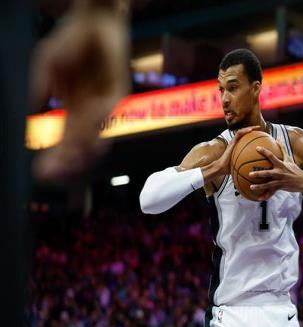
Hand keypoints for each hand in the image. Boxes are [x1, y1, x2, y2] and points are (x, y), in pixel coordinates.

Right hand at [31, 7, 128, 182]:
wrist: (94, 21)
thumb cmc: (71, 42)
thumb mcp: (47, 65)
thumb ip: (43, 88)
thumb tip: (33, 112)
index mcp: (74, 111)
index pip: (64, 141)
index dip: (55, 158)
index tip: (42, 174)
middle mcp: (91, 112)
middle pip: (79, 143)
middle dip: (66, 161)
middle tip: (52, 177)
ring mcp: (105, 103)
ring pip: (96, 133)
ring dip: (84, 151)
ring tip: (71, 165)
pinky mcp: (119, 91)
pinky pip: (109, 111)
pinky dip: (99, 124)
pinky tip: (92, 142)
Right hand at [210, 126, 259, 177]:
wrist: (222, 167)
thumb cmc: (230, 168)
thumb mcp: (241, 165)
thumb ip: (248, 164)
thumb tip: (258, 169)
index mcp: (238, 147)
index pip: (246, 139)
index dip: (253, 136)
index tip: (261, 136)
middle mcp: (236, 143)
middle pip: (244, 133)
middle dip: (252, 129)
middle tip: (260, 128)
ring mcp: (233, 142)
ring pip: (242, 131)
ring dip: (249, 128)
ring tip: (257, 127)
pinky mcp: (232, 142)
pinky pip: (239, 134)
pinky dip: (245, 131)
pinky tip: (251, 130)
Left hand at [248, 143, 302, 199]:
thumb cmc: (295, 170)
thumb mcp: (289, 159)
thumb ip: (282, 149)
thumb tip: (277, 138)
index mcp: (281, 165)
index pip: (271, 156)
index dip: (264, 151)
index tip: (256, 148)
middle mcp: (279, 173)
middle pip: (267, 173)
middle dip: (258, 174)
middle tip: (250, 174)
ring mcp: (279, 181)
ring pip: (268, 185)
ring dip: (259, 187)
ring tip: (251, 187)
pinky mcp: (280, 188)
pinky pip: (271, 193)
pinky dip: (265, 196)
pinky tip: (258, 199)